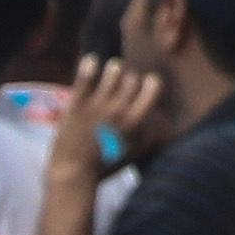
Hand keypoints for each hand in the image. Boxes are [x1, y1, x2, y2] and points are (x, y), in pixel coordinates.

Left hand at [47, 55, 161, 184]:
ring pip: (114, 70)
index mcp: (136, 121)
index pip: (153, 86)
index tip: (145, 85)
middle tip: (122, 84)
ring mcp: (97, 105)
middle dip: (129, 79)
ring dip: (114, 69)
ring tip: (111, 70)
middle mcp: (119, 109)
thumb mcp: (135, 153)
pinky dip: (89, 65)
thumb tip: (160, 124)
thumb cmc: (105, 167)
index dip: (150, 82)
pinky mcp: (77, 104)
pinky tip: (91, 61)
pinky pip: (85, 77)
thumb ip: (149, 136)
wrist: (73, 174)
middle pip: (132, 78)